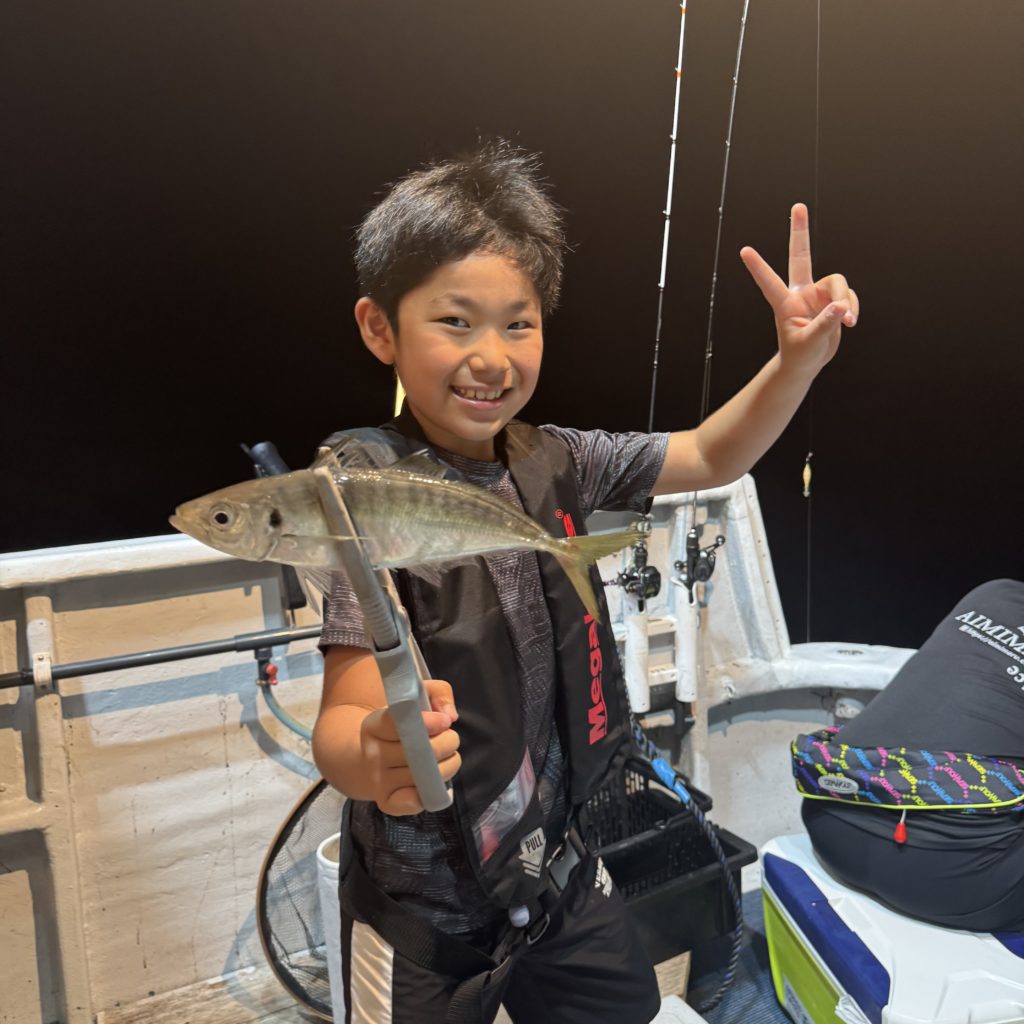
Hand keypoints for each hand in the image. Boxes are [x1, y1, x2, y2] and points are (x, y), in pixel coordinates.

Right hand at [359, 679, 460, 815]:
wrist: (371, 758)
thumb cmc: (402, 725)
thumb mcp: (417, 697)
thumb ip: (438, 693)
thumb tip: (449, 716)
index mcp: (373, 725)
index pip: (397, 723)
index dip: (427, 722)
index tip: (445, 721)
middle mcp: (372, 754)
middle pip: (418, 752)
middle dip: (447, 743)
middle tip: (451, 738)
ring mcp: (378, 781)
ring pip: (423, 776)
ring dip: (448, 765)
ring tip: (449, 756)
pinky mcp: (386, 802)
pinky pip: (412, 803)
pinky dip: (431, 793)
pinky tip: (436, 780)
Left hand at [740, 203, 858, 375]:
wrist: (808, 362)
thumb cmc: (801, 354)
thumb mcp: (811, 342)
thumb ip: (826, 324)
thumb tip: (841, 307)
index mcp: (785, 303)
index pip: (769, 282)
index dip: (758, 267)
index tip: (744, 251)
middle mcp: (800, 292)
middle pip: (801, 255)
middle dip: (800, 232)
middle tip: (798, 205)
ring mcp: (817, 293)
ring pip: (838, 283)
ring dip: (846, 302)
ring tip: (847, 322)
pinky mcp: (832, 299)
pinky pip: (848, 296)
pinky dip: (852, 308)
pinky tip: (850, 323)